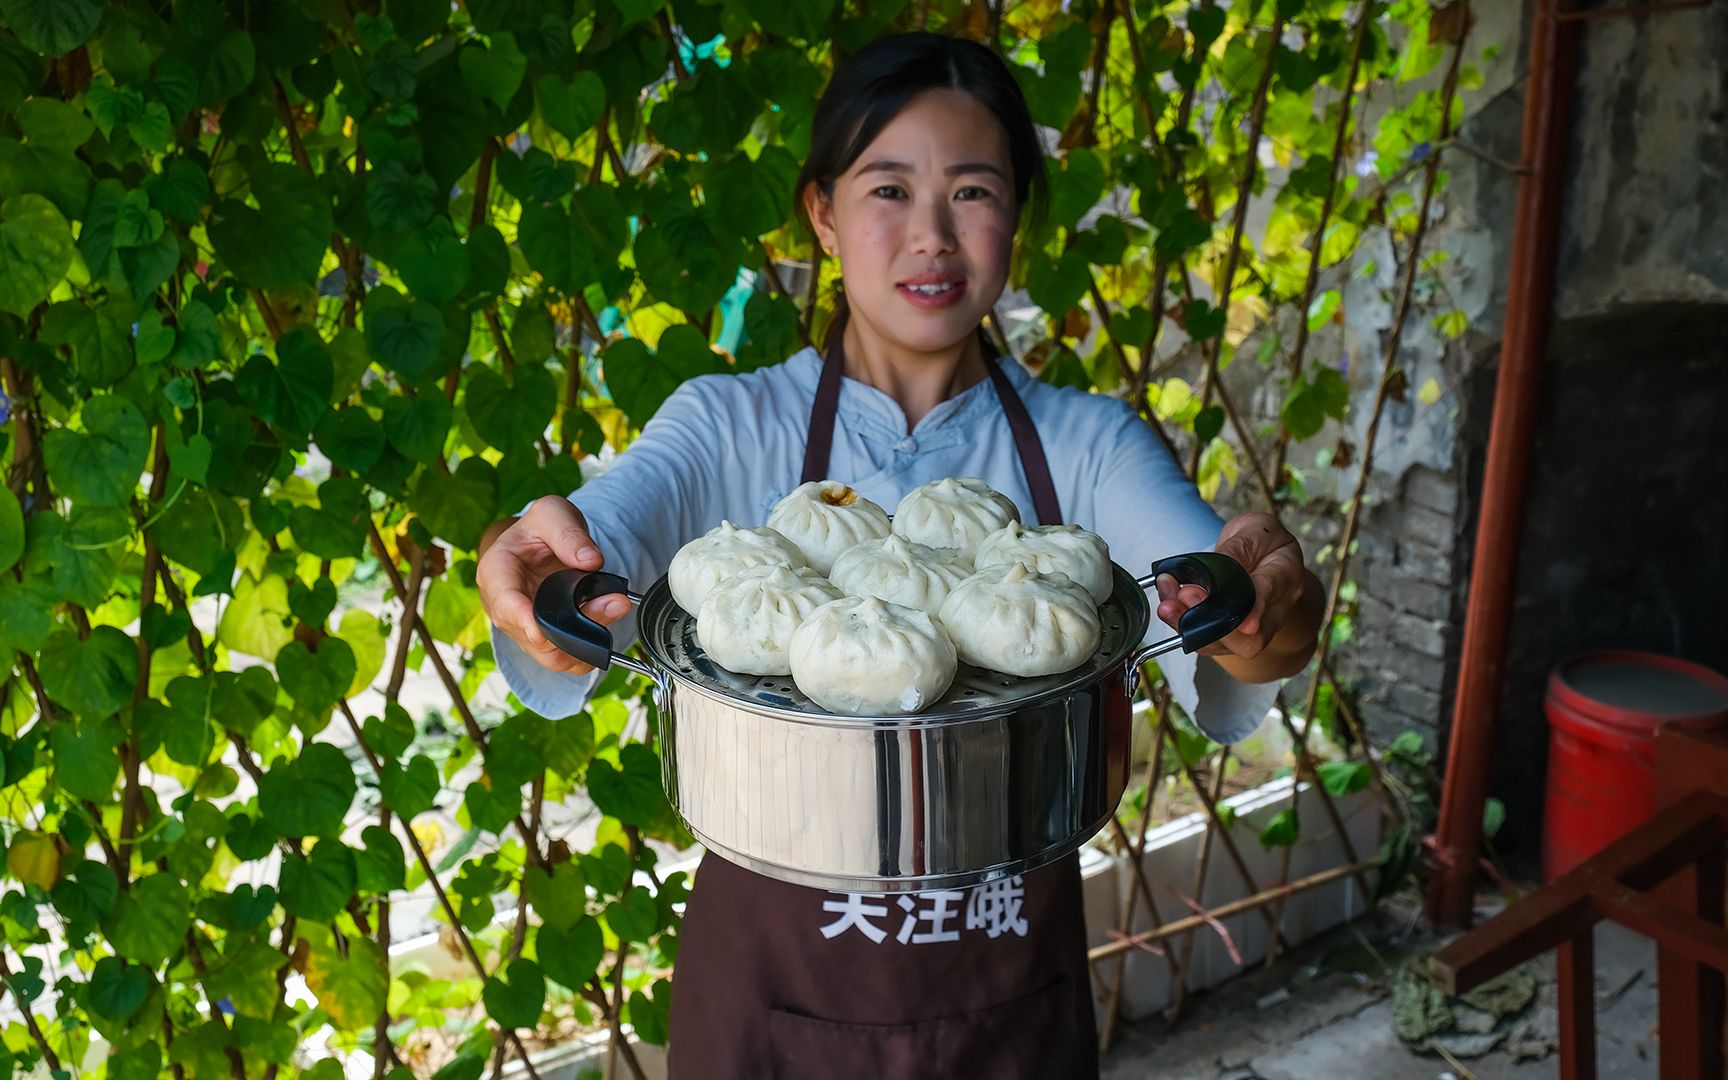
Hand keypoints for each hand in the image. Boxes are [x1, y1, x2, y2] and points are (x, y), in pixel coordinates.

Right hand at [476, 495, 630, 675]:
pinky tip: (608, 622)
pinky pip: (564, 658)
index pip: (504, 603)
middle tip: (614, 602)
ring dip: (586, 640)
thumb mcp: (552, 513)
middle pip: (533, 634)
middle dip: (574, 627)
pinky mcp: (543, 641)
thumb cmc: (538, 530)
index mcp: (497, 572)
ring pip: (551, 654)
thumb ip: (568, 533)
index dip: (522, 619)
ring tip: (616, 606)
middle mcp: (504, 607)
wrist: (539, 545)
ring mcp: (523, 628)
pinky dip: (588, 649)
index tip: (541, 630)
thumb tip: (590, 561)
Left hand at [1154, 511, 1321, 679]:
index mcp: (1284, 576)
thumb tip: (1218, 563)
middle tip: (1186, 595)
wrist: (1264, 557)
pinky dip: (1183, 626)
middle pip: (1250, 640)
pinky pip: (1207, 640)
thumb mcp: (1258, 529)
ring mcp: (1251, 628)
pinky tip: (1167, 606)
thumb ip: (1240, 546)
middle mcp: (1272, 610)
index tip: (1245, 623)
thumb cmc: (1263, 541)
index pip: (1269, 593)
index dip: (1257, 609)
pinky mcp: (1228, 635)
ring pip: (1225, 646)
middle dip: (1215, 626)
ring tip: (1167, 605)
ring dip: (1191, 629)